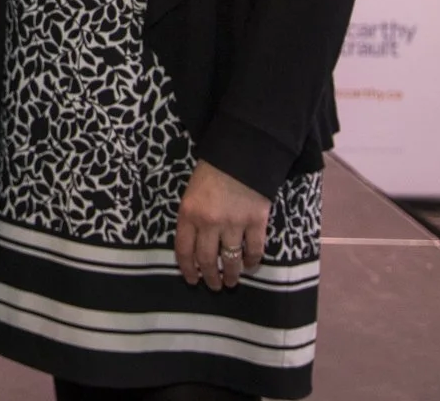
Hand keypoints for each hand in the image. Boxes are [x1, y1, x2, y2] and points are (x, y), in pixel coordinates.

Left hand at [175, 159, 270, 290]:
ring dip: (231, 274)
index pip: (183, 250)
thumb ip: (192, 217)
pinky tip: (251, 267)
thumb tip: (195, 245)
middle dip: (209, 277)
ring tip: (231, 282)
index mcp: (188, 213)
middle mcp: (209, 222)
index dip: (187, 269)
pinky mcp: (256, 222)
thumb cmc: (212, 171)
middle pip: (207, 259)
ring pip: (231, 259)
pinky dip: (253, 262)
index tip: (191, 280)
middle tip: (213, 286)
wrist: (241, 154)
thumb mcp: (191, 192)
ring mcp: (234, 224)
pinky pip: (254, 250)